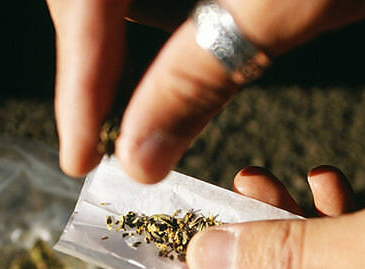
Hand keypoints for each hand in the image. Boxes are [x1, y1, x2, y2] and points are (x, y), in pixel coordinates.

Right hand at [46, 0, 364, 181]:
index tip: (80, 156)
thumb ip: (202, 74)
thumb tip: (141, 155)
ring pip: (113, 1)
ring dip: (113, 55)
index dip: (77, 85)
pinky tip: (161, 67)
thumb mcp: (287, 6)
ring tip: (120, 113)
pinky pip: (150, 0)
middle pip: (86, 0)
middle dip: (90, 71)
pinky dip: (148, 32)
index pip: (85, 2)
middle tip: (100, 139)